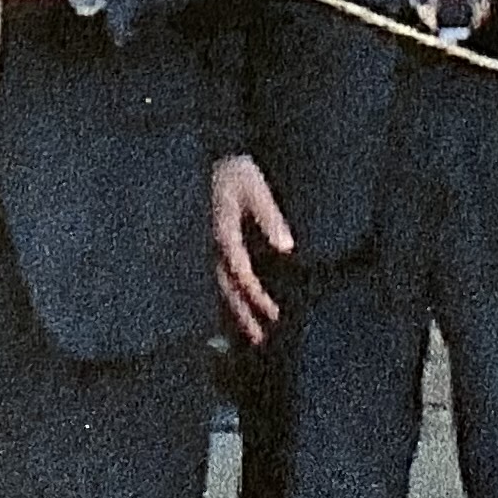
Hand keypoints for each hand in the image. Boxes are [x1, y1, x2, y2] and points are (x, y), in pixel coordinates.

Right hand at [211, 155, 293, 343]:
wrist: (218, 157)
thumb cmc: (239, 172)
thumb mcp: (256, 187)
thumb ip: (270, 216)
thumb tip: (287, 247)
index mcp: (223, 231)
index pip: (240, 270)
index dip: (256, 293)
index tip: (274, 312)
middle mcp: (213, 244)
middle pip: (227, 287)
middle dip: (244, 314)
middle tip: (261, 340)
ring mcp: (211, 247)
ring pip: (222, 287)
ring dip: (237, 313)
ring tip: (255, 337)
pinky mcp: (216, 247)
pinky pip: (222, 278)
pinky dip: (233, 298)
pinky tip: (243, 314)